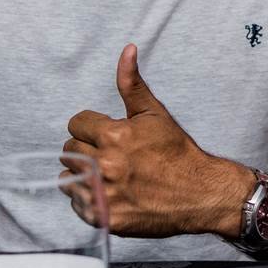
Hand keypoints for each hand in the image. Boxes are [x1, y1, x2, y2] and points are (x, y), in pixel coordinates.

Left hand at [62, 43, 247, 237]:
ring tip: (108, 175)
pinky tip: (110, 193)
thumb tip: (127, 49)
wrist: (200, 193)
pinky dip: (88, 199)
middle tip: (111, 155)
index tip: (108, 135)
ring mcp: (104, 195)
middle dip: (87, 149)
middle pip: (69, 150)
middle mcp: (106, 166)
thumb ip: (132, 83)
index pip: (75, 124)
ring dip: (83, 174)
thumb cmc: (177, 152)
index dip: (92, 127)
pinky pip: (77, 204)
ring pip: (68, 177)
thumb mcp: (154, 114)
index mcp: (115, 136)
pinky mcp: (105, 218)